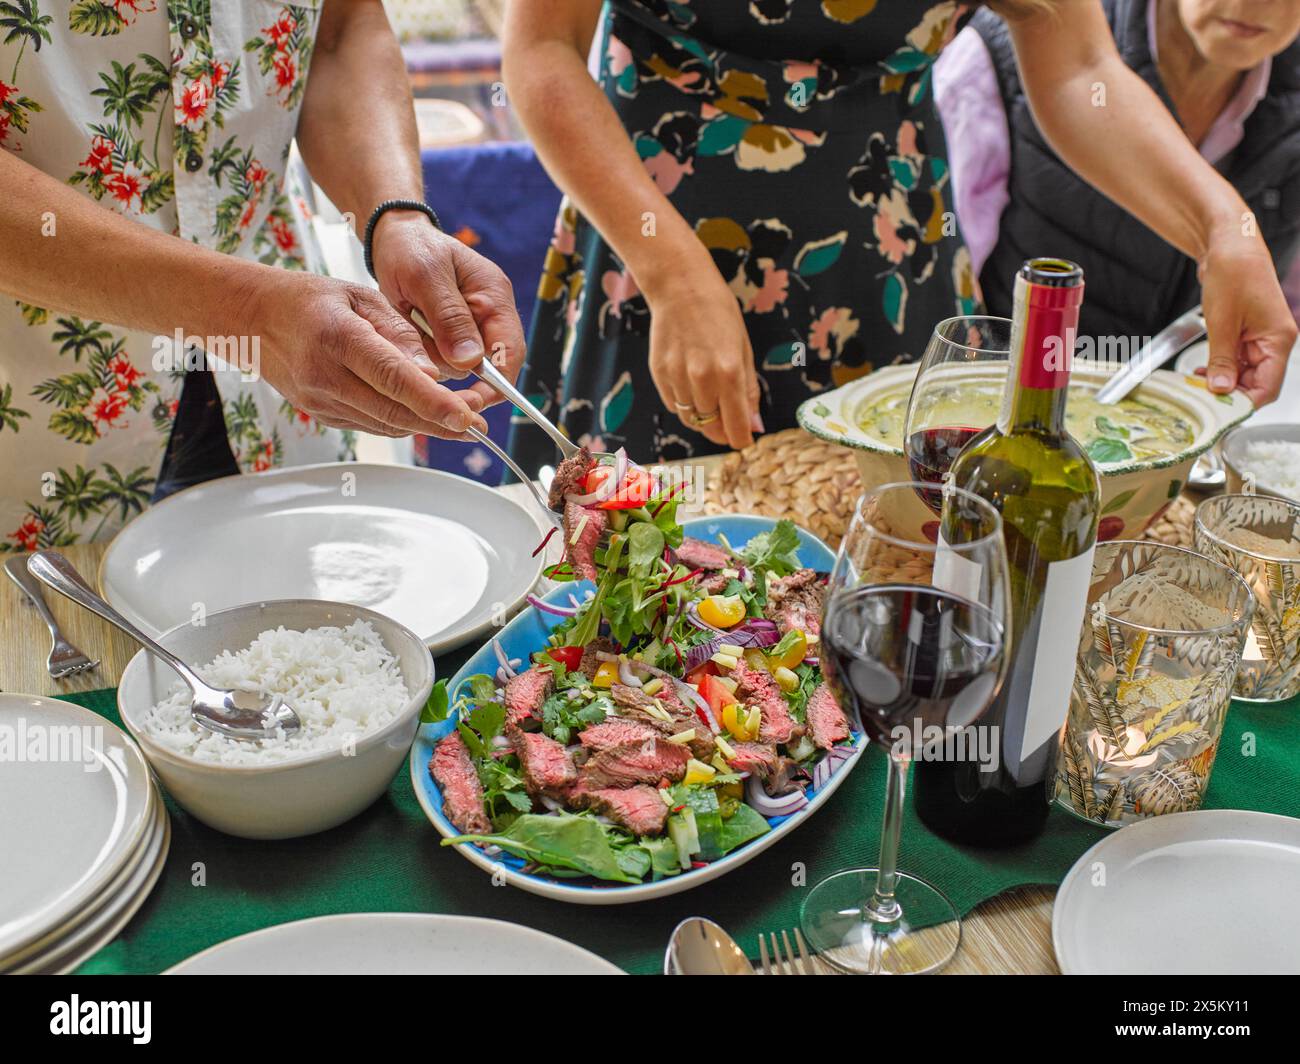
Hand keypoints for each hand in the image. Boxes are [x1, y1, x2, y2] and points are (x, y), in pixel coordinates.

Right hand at [241, 270, 487, 439]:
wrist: (251, 318)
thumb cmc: (309, 300)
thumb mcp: (359, 295)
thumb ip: (400, 332)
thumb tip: (436, 370)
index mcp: (338, 336)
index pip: (393, 378)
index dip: (433, 402)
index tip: (466, 415)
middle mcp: (325, 375)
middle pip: (394, 412)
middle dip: (441, 422)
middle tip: (477, 423)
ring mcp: (320, 401)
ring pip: (385, 425)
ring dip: (426, 426)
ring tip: (461, 420)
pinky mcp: (321, 415)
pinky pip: (372, 425)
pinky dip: (401, 422)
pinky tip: (423, 414)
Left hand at [369, 211, 526, 410]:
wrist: (392, 239)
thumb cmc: (411, 248)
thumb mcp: (426, 275)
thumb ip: (449, 317)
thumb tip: (470, 362)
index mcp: (494, 297)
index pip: (510, 351)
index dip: (497, 382)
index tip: (471, 401)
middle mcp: (487, 317)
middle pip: (489, 367)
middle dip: (460, 375)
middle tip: (429, 375)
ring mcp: (469, 330)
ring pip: (461, 370)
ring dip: (436, 363)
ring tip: (411, 333)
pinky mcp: (449, 338)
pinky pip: (442, 363)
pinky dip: (424, 357)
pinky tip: (409, 336)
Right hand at [644, 266, 761, 450]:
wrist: (680, 287)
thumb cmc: (719, 314)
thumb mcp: (744, 348)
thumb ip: (748, 389)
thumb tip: (754, 424)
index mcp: (729, 372)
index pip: (735, 425)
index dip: (741, 439)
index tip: (744, 441)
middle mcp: (701, 379)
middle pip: (711, 426)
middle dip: (722, 429)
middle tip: (728, 421)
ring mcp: (676, 377)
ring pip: (691, 419)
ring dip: (703, 417)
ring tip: (710, 396)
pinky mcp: (658, 374)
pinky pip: (674, 405)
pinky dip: (685, 403)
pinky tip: (691, 384)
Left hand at [1200, 227, 1296, 406]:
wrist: (1229, 245)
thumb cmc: (1234, 273)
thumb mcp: (1222, 323)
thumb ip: (1222, 360)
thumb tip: (1221, 389)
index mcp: (1278, 340)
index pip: (1268, 388)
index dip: (1243, 403)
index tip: (1218, 411)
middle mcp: (1274, 341)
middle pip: (1256, 384)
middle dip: (1229, 393)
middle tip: (1199, 397)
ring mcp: (1260, 338)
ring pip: (1244, 374)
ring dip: (1221, 381)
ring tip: (1196, 384)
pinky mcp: (1247, 333)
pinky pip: (1236, 360)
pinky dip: (1219, 368)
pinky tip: (1201, 371)